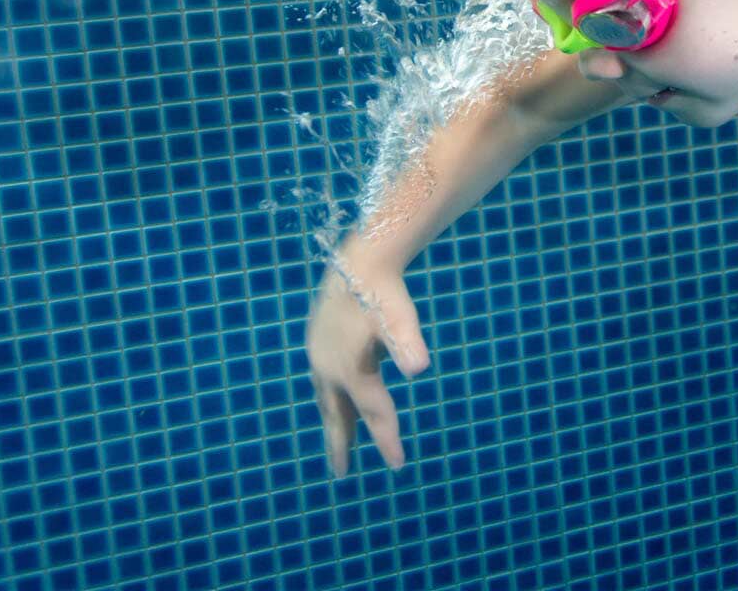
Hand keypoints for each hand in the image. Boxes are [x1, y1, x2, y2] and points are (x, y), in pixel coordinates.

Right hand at [305, 262, 430, 476]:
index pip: (374, 413)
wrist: (358, 262)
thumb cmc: (384, 293)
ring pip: (328, 400)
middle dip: (341, 445)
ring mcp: (319, 356)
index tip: (398, 465)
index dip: (387, 439)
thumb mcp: (400, 320)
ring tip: (340, 441)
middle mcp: (330, 369)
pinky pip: (324, 382)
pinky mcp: (317, 344)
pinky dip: (331, 399)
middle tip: (341, 474)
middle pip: (338, 416)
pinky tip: (339, 397)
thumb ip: (408, 344)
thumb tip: (420, 367)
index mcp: (352, 371)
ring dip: (334, 421)